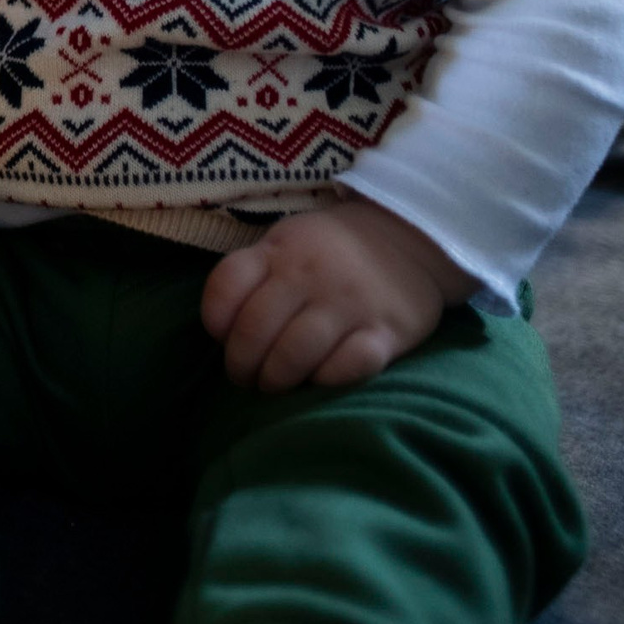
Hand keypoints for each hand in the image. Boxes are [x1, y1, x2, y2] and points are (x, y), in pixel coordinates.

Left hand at [200, 196, 474, 391]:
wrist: (408, 236)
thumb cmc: (329, 249)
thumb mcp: (286, 242)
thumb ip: (254, 274)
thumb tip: (222, 330)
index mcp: (278, 251)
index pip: (226, 286)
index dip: (215, 320)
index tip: (221, 338)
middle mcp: (309, 275)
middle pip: (255, 330)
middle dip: (241, 364)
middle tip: (244, 378)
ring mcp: (349, 303)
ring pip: (295, 353)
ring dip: (276, 379)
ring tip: (273, 386)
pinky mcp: (388, 331)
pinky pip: (349, 366)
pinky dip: (327, 379)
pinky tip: (319, 379)